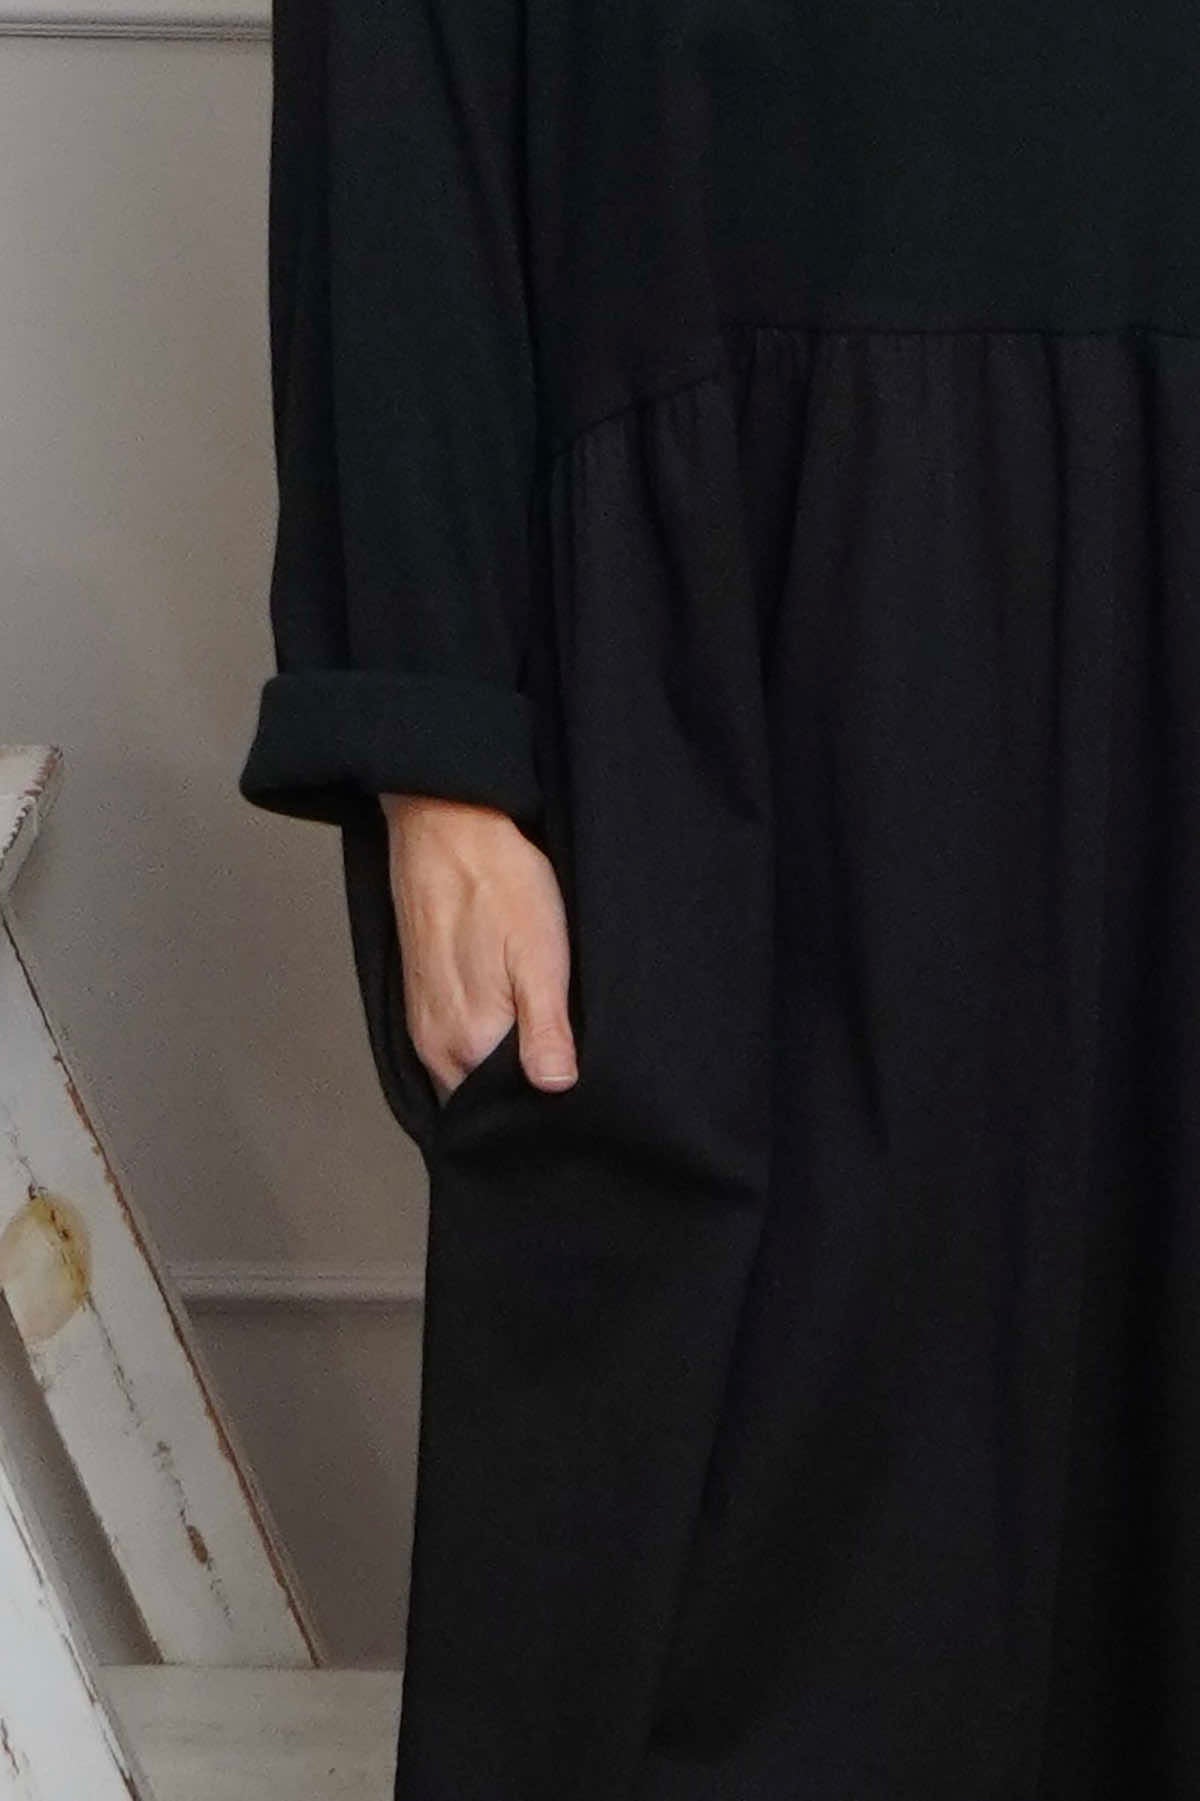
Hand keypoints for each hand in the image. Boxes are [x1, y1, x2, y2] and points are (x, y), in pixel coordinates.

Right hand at [379, 792, 577, 1104]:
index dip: (539, 1113)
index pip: (502, 1113)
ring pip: (466, 1072)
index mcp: (466, 1041)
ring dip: (501, 1069)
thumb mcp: (541, 957)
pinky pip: (454, 1043)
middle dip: (519, 1098)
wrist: (446, 823)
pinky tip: (513, 1018)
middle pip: (480, 1099)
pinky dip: (483, 1044)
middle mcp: (434, 1043)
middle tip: (565, 1074)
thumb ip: (545, 1032)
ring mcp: (422, 1019)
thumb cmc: (498, 882)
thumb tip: (555, 1091)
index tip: (573, 1098)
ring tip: (543, 1046)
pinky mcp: (423, 995)